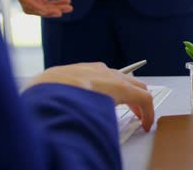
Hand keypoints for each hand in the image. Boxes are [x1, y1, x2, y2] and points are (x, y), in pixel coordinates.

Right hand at [13, 0, 72, 16]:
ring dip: (53, 9)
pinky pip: (45, 2)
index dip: (37, 7)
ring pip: (40, 7)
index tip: (51, 10)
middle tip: (62, 11)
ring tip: (69, 7)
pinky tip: (67, 1)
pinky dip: (55, 4)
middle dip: (47, 11)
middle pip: (32, 6)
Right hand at [27, 62, 154, 130]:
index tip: (111, 101)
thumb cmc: (45, 90)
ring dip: (139, 103)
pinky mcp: (124, 88)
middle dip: (132, 96)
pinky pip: (143, 98)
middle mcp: (101, 71)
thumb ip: (60, 94)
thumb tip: (56, 106)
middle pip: (126, 81)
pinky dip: (146, 110)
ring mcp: (113, 77)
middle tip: (134, 111)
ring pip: (137, 87)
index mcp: (84, 71)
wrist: (50, 87)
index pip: (105, 78)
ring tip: (142, 117)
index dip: (111, 91)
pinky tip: (146, 122)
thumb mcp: (51, 89)